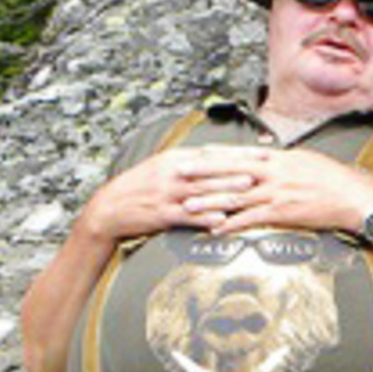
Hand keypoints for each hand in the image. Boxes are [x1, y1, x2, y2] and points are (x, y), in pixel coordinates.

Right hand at [83, 146, 265, 241]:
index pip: (213, 152)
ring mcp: (167, 194)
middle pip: (212, 169)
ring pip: (203, 191)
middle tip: (263, 168)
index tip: (262, 151)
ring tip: (248, 189)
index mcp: (175, 159)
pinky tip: (221, 220)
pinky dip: (205, 218)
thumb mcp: (163, 167)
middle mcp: (173, 173)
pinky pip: (187, 216)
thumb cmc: (141, 187)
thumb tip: (221, 155)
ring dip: (227, 190)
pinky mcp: (162, 214)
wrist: (109, 208)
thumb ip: (192, 162)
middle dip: (240, 168)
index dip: (240, 152)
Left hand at [185, 145, 372, 236]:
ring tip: (187, 205)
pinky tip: (215, 229)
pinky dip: (230, 225)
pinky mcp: (280, 213)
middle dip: (201, 173)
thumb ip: (283, 160)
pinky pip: (249, 219)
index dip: (216, 154)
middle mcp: (273, 173)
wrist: (353, 197)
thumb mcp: (306, 161)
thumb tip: (268, 157)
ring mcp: (275, 193)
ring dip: (208, 202)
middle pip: (229, 171)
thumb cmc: (334, 179)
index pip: (241, 153)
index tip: (197, 153)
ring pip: (234, 196)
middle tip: (178, 174)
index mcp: (279, 158)